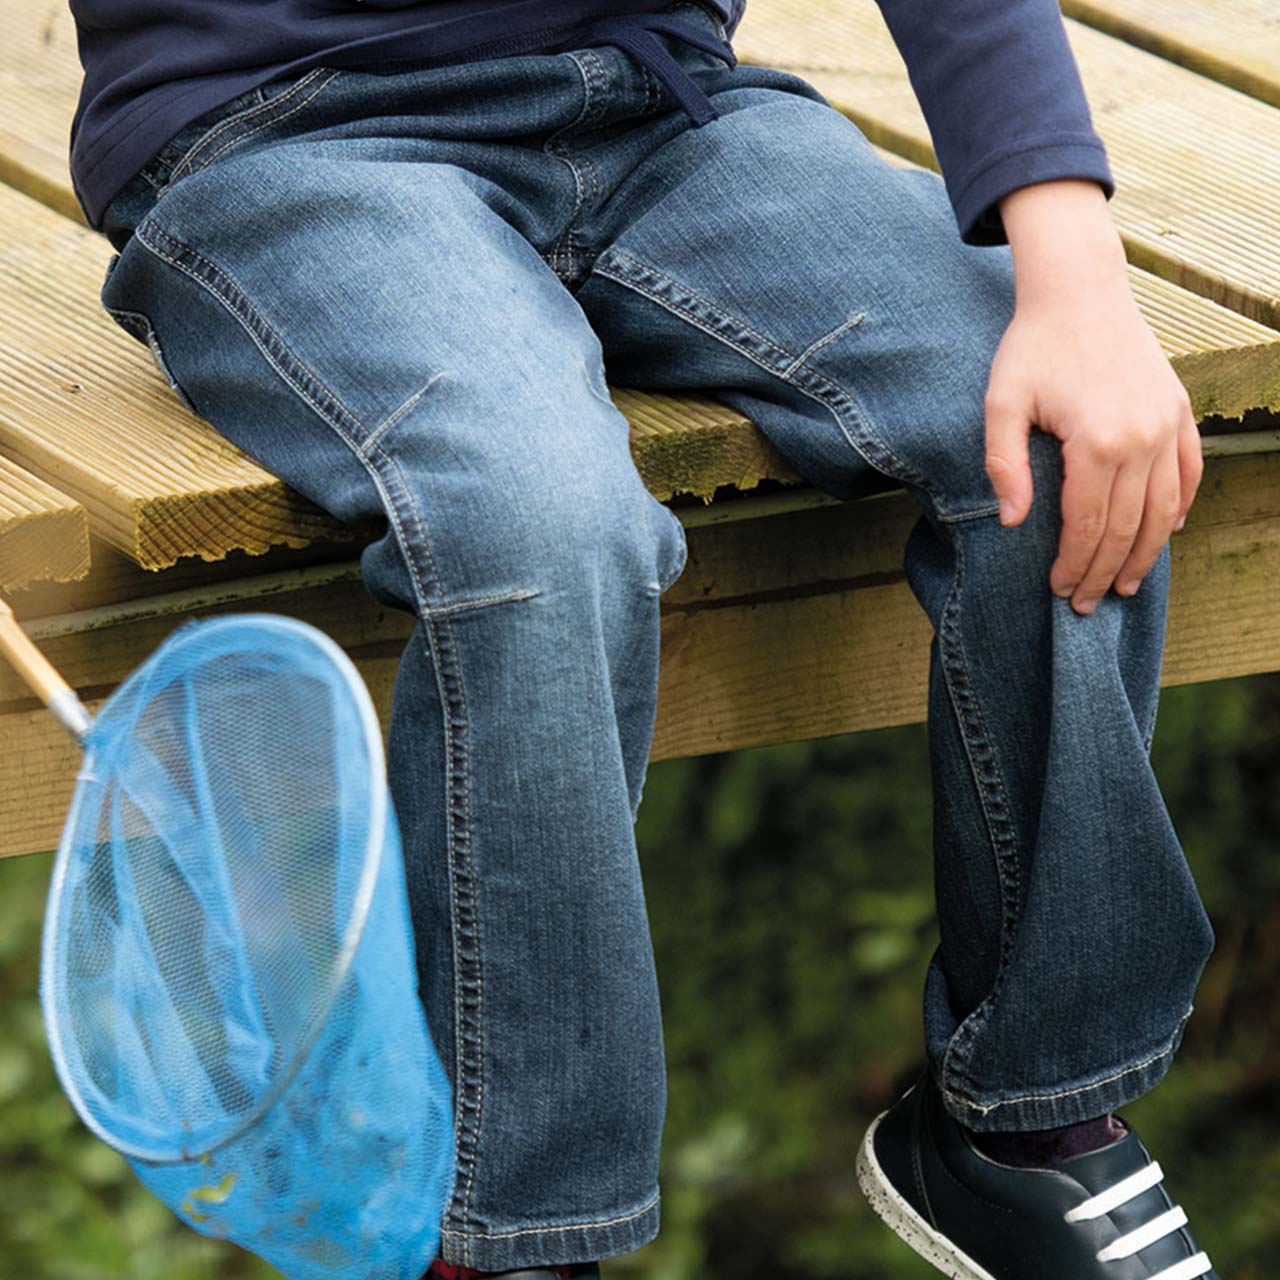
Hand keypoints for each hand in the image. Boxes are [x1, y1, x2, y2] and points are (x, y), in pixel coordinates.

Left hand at [984, 180, 1202, 615]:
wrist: (1079, 290)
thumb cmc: (1032, 347)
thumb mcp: (1001, 404)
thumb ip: (1003, 465)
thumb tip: (1012, 522)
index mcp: (1097, 443)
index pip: (1088, 525)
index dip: (1075, 565)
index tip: (1060, 592)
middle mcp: (1141, 439)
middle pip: (1126, 526)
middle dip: (1106, 572)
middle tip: (1089, 605)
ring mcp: (1166, 424)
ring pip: (1164, 508)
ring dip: (1146, 552)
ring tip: (1128, 585)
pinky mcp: (1178, 410)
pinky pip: (1187, 471)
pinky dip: (1179, 506)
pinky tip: (1166, 532)